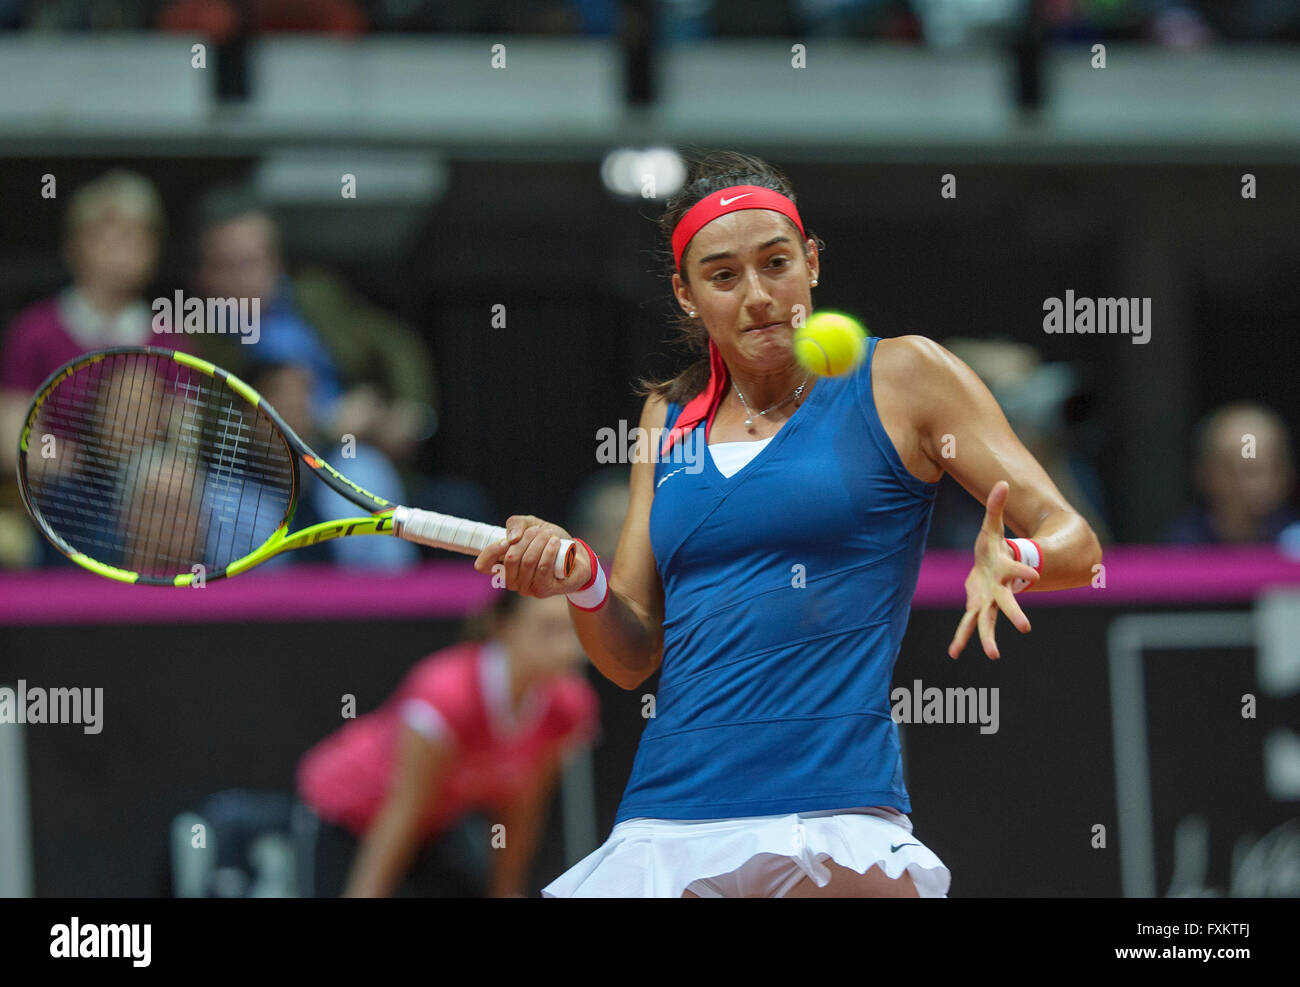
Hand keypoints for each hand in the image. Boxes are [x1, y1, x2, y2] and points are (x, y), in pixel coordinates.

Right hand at [473, 514, 589, 598]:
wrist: (576, 555)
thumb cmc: (549, 541)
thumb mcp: (531, 525)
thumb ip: (516, 524)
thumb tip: (512, 539)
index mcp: (502, 566)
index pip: (483, 565)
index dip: (492, 550)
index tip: (509, 539)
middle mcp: (511, 580)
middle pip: (510, 558)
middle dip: (526, 539)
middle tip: (538, 531)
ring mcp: (526, 588)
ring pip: (528, 562)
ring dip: (540, 543)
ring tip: (549, 535)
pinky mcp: (543, 590)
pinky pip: (542, 569)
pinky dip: (548, 552)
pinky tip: (555, 543)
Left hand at [947, 480, 1039, 659]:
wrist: (994, 566)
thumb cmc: (995, 547)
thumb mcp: (992, 526)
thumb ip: (996, 507)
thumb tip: (1001, 483)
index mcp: (1006, 569)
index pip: (1017, 570)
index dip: (1024, 572)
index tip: (1033, 576)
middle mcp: (1000, 589)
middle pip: (1008, 603)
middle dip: (1015, 614)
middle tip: (1025, 628)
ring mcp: (989, 601)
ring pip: (988, 621)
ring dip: (988, 637)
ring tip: (993, 655)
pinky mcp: (976, 607)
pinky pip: (968, 624)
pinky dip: (961, 638)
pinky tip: (953, 653)